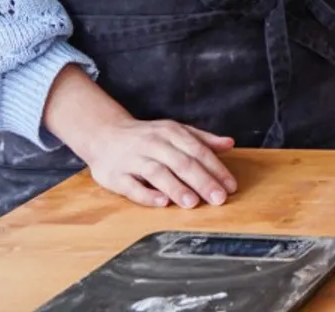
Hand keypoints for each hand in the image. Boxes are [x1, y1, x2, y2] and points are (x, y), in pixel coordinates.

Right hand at [72, 115, 237, 209]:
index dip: (216, 169)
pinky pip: (132, 186)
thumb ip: (202, 139)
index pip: (198, 151)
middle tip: (218, 198)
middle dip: (202, 181)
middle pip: (181, 162)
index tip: (230, 186)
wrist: (104, 134)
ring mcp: (133, 159)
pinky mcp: (115, 175)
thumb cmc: (147, 137)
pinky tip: (162, 203)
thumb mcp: (175, 131)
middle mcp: (153, 144)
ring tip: (193, 203)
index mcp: (171, 132)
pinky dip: (147, 195)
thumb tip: (230, 144)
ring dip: (176, 188)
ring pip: (157, 173)